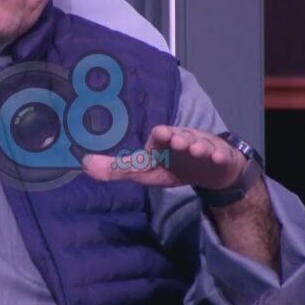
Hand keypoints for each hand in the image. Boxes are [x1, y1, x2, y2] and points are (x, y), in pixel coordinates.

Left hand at [82, 125, 244, 188]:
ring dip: (200, 145)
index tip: (161, 133)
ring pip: (202, 143)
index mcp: (164, 142)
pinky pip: (220, 154)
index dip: (161, 135)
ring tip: (197, 150)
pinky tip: (217, 158)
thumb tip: (84, 165)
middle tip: (179, 141)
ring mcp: (203, 146)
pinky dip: (219, 156)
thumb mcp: (144, 171)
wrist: (208, 170)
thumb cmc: (172, 165)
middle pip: (183, 135)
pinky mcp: (219, 156)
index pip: (161, 135)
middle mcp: (183, 139)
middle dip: (181, 137)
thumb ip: (117, 168)